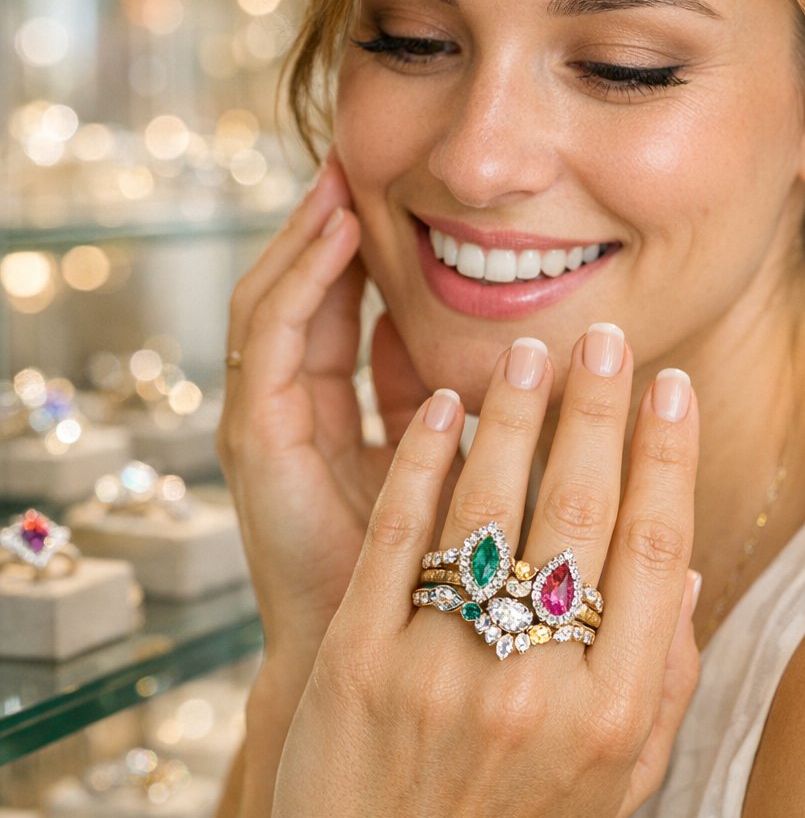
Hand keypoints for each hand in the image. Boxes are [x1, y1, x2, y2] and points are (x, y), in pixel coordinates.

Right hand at [217, 151, 432, 666]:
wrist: (397, 656)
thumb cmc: (446, 560)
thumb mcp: (467, 460)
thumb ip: (474, 405)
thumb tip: (533, 341)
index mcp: (343, 416)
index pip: (345, 314)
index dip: (367, 254)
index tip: (406, 195)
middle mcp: (297, 412)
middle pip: (304, 297)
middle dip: (327, 230)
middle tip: (361, 160)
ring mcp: (269, 423)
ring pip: (278, 305)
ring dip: (309, 240)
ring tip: (343, 177)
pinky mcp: (257, 438)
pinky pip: (272, 340)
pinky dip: (303, 282)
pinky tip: (339, 236)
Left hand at [267, 326, 700, 817]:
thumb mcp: (617, 781)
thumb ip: (667, 681)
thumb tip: (689, 564)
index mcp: (613, 714)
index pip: (657, 551)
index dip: (668, 456)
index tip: (672, 387)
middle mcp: (535, 687)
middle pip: (581, 513)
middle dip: (598, 409)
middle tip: (604, 337)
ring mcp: (439, 669)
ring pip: (490, 508)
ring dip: (515, 416)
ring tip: (529, 354)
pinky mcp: (356, 658)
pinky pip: (397, 536)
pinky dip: (423, 461)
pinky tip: (445, 408)